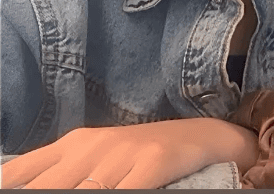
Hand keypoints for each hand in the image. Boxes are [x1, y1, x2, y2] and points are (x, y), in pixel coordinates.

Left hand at [0, 118, 257, 188]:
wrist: (204, 136)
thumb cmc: (145, 154)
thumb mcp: (98, 157)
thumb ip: (63, 173)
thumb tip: (26, 187)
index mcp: (71, 144)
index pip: (17, 175)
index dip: (11, 191)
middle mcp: (91, 146)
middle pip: (47, 189)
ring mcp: (123, 153)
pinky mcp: (154, 162)